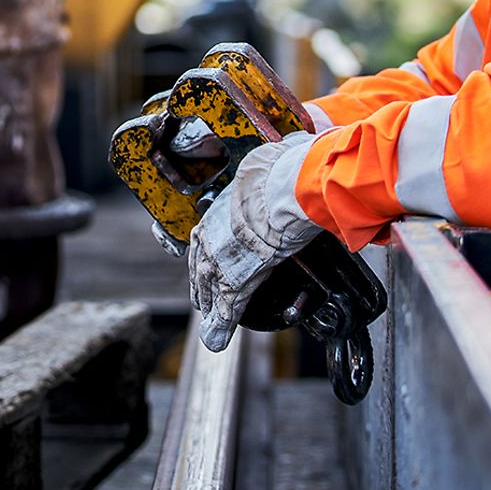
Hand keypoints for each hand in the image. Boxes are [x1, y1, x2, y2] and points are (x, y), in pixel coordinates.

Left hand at [186, 129, 323, 352]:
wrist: (287, 188)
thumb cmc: (282, 170)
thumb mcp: (269, 164)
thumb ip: (271, 168)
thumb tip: (290, 149)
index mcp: (219, 207)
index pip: (204, 235)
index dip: (205, 251)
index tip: (205, 261)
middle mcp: (211, 233)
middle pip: (199, 265)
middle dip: (201, 284)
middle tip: (202, 301)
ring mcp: (220, 259)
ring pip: (208, 288)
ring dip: (210, 307)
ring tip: (210, 325)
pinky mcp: (236, 280)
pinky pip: (226, 308)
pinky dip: (222, 326)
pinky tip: (218, 340)